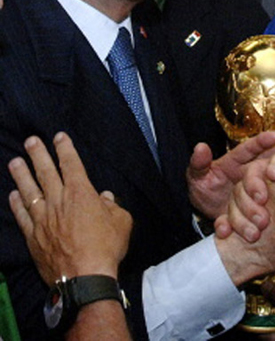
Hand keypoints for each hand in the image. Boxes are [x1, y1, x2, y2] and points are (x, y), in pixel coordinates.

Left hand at [8, 132, 132, 284]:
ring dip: (22, 174)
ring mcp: (43, 219)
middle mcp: (59, 201)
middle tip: (30, 141)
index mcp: (81, 193)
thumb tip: (105, 197)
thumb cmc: (107, 247)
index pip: (71, 164)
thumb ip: (113, 206)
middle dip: (38, 154)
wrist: (85, 278)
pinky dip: (17, 204)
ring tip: (15, 161)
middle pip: (46, 172)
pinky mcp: (34, 237)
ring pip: (30, 191)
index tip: (59, 136)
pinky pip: (22, 216)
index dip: (65, 148)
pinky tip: (13, 195)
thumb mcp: (122, 221)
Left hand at [187, 131, 274, 218]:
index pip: (249, 149)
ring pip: (270, 187)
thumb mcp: (196, 176)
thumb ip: (198, 163)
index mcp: (235, 162)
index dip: (262, 142)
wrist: (206, 214)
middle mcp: (250, 174)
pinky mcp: (257, 209)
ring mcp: (256, 191)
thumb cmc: (203, 189)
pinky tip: (273, 218)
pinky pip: (262, 210)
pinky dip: (265, 214)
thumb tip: (200, 147)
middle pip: (266, 166)